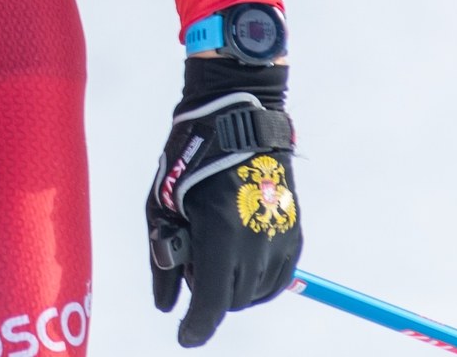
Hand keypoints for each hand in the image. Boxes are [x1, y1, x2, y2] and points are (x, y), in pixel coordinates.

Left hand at [146, 59, 301, 346]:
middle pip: (232, 301)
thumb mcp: (161, 206)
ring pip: (255, 293)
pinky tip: (238, 253)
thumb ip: (163, 260)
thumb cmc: (189, 160)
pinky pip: (276, 278)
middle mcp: (257, 240)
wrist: (237, 120)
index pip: (212, 302)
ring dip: (233, 285)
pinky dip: (255, 277)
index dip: (196, 327)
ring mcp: (281, 237)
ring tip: (215, 246)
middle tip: (193, 258)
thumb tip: (166, 308)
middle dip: (209, 293)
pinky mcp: (295, 233)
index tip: (185, 338)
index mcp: (221, 233)